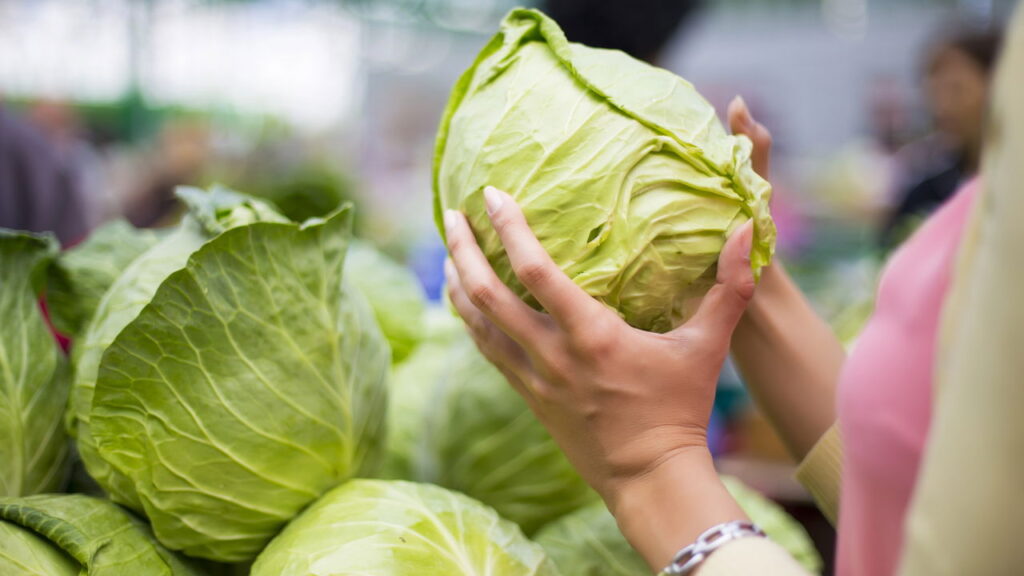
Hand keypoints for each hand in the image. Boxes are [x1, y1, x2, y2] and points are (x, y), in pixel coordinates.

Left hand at [444, 95, 774, 568]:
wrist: (648, 478)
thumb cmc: (680, 410)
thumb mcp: (707, 347)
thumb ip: (728, 288)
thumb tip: (750, 230)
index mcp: (591, 335)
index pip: (534, 272)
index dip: (508, 229)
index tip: (491, 195)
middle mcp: (552, 354)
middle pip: (487, 295)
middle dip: (462, 251)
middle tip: (452, 215)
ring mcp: (534, 378)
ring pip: (477, 325)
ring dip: (458, 285)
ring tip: (449, 251)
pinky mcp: (528, 396)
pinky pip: (487, 351)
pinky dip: (470, 321)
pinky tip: (464, 303)